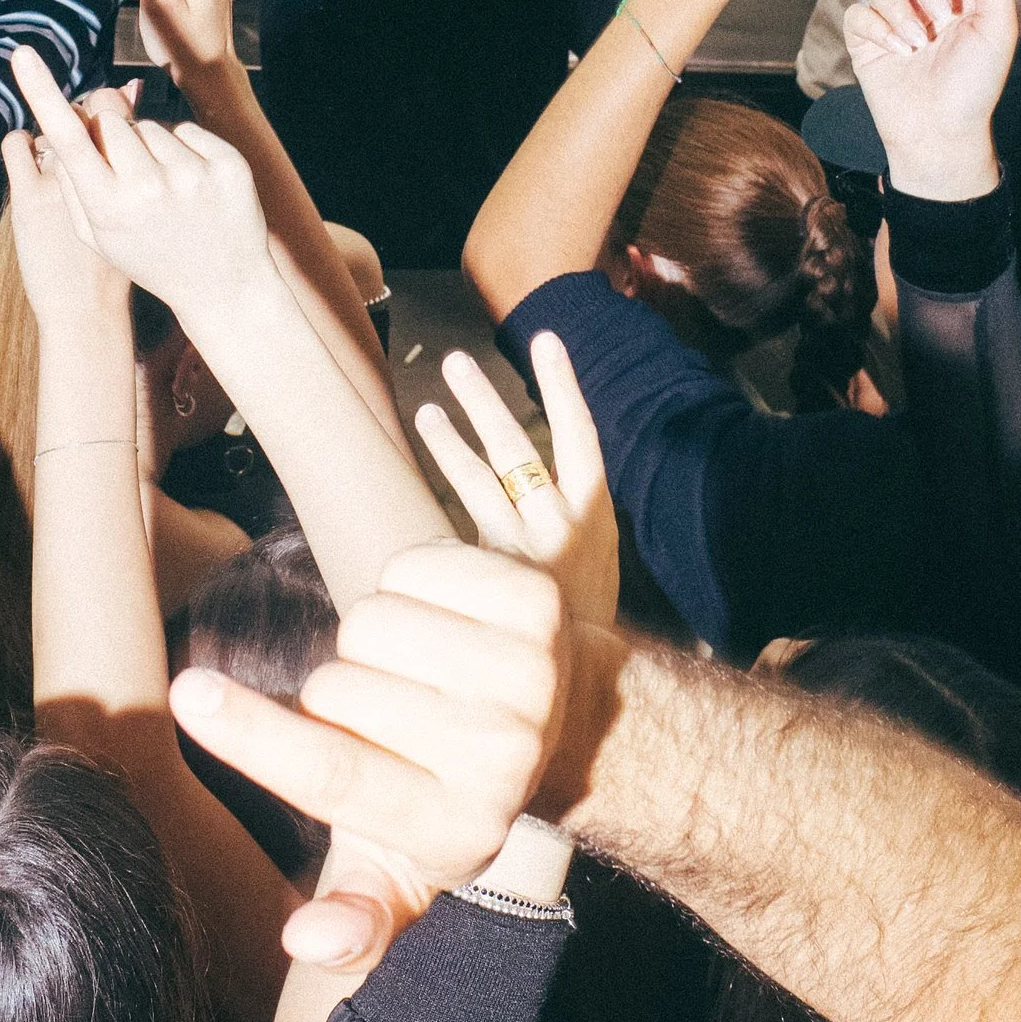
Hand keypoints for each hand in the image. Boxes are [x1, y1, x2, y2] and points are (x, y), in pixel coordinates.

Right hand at [10, 46, 271, 320]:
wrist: (223, 287)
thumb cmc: (149, 256)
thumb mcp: (98, 234)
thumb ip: (74, 178)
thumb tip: (68, 116)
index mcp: (107, 207)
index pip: (67, 137)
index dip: (42, 92)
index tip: (22, 53)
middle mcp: (148, 188)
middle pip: (111, 120)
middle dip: (112, 134)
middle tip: (130, 175)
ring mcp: (192, 176)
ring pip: (150, 126)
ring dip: (152, 148)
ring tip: (166, 192)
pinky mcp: (227, 165)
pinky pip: (187, 131)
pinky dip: (186, 150)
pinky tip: (193, 187)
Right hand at [171, 535, 564, 966]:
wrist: (576, 720)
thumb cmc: (451, 791)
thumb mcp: (408, 865)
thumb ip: (356, 912)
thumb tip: (306, 943)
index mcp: (454, 827)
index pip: (333, 776)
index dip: (254, 736)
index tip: (187, 695)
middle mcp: (500, 756)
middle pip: (335, 687)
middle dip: (333, 690)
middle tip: (385, 710)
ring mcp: (528, 673)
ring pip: (372, 621)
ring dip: (373, 637)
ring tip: (416, 668)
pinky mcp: (540, 601)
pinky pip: (415, 567)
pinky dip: (413, 583)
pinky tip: (448, 620)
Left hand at [413, 334, 616, 631]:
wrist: (582, 681)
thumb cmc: (583, 615)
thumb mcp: (593, 559)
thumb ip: (565, 517)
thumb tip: (523, 482)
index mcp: (594, 512)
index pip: (579, 434)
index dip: (563, 386)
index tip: (548, 340)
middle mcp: (560, 522)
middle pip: (516, 447)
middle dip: (484, 402)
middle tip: (456, 362)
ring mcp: (523, 547)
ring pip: (480, 478)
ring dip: (451, 439)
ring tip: (426, 408)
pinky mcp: (493, 572)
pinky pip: (462, 522)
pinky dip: (446, 488)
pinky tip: (426, 459)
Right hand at [841, 0, 1019, 201]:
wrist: (941, 131)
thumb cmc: (975, 84)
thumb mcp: (999, 28)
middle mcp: (926, 0)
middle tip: (942, 18)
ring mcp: (894, 18)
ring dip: (900, 10)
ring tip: (918, 44)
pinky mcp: (866, 39)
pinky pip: (858, 12)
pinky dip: (877, 30)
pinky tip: (898, 54)